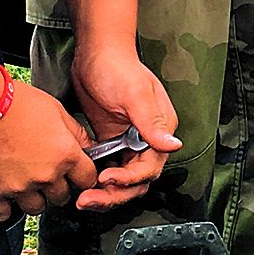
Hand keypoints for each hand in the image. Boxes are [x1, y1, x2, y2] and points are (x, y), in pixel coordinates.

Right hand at [0, 79, 108, 222]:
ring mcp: (20, 187)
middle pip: (62, 197)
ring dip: (33, 198)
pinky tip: (5, 194)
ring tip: (25, 182)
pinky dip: (5, 207)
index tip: (74, 173)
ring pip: (36, 208)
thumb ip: (75, 133)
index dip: (81, 176)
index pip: (87, 180)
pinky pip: (4, 214)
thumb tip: (87, 147)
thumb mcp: (55, 109)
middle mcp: (46, 175)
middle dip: (56, 187)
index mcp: (65, 155)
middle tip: (45, 173)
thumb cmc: (14, 102)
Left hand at [70, 47, 182, 211]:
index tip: (107, 179)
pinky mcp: (111, 141)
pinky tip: (80, 181)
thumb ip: (152, 123)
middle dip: (114, 194)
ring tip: (83, 199)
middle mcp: (147, 140)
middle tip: (89, 200)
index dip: (128, 179)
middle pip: (136, 180)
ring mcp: (128, 142)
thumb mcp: (135, 95)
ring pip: (121, 179)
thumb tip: (173, 145)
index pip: (149, 168)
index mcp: (160, 130)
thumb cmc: (118, 67)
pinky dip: (96, 178)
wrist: (96, 54)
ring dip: (105, 192)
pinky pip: (107, 167)